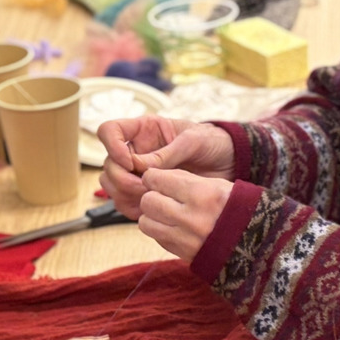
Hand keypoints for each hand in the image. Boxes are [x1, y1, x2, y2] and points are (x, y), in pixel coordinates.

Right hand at [98, 116, 234, 217]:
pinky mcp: (146, 193)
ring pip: (111, 185)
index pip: (109, 131)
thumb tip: (141, 166)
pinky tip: (150, 209)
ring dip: (125, 194)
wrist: (231, 163)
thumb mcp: (194, 141)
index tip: (130, 162)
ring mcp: (138, 173)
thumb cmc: (213, 143)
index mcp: (144, 130)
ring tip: (150, 198)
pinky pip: (125, 203)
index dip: (112, 146)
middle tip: (145, 187)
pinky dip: (132, 208)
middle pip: (108, 165)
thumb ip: (168, 152)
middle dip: (122, 178)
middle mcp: (136, 151)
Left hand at [137, 167, 233, 260]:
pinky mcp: (183, 254)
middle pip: (147, 201)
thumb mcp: (217, 184)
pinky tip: (175, 226)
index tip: (156, 179)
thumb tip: (153, 176)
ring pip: (146, 223)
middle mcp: (191, 217)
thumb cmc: (237, 206)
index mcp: (201, 194)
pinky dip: (161, 231)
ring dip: (152, 216)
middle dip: (151, 196)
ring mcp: (185, 239)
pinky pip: (157, 239)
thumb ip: (184, 179)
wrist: (258, 242)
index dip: (152, 177)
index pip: (155, 180)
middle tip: (161, 196)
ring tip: (165, 213)